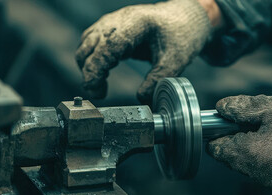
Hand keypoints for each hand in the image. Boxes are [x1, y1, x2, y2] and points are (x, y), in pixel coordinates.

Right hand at [75, 0, 211, 101]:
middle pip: (89, 46)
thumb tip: (141, 99)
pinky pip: (92, 42)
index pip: (105, 47)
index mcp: (135, 24)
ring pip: (86, 44)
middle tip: (100, 93)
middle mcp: (118, 20)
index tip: (96, 91)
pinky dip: (93, 59)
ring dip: (89, 66)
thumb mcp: (175, 61)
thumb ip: (158, 81)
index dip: (95, 70)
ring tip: (102, 85)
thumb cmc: (182, 33)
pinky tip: (106, 72)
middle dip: (89, 72)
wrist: (185, 17)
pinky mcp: (111, 27)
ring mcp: (112, 21)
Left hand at [208, 95, 271, 187]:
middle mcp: (254, 173)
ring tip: (271, 129)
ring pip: (246, 163)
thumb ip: (240, 108)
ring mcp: (268, 180)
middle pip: (230, 157)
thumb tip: (221, 109)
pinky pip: (262, 168)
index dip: (218, 131)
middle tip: (254, 120)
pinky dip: (265, 155)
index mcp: (247, 154)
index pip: (216, 149)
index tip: (229, 119)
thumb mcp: (270, 107)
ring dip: (251, 147)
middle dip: (236, 139)